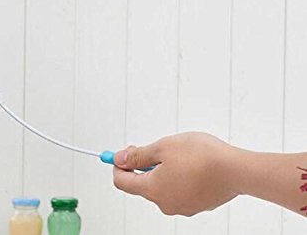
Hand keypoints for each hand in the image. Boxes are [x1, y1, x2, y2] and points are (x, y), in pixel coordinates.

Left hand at [113, 132, 240, 216]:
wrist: (236, 170)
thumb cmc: (200, 156)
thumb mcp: (162, 147)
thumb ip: (138, 155)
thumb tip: (119, 159)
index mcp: (153, 190)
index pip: (123, 183)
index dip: (118, 166)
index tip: (123, 153)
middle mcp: (166, 204)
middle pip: (143, 184)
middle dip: (142, 165)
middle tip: (152, 147)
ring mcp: (183, 207)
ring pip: (162, 186)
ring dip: (162, 170)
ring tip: (177, 153)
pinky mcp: (198, 205)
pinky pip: (179, 190)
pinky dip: (178, 177)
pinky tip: (190, 164)